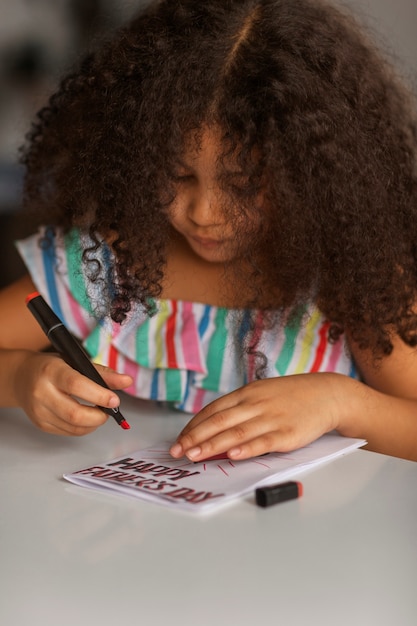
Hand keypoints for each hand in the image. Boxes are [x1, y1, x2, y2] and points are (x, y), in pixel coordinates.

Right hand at [14, 351, 132, 435]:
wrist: (21, 377)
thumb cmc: (52, 367)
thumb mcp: (76, 362)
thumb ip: (103, 373)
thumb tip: (127, 381)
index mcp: (51, 371)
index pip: (76, 385)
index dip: (99, 395)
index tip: (115, 400)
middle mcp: (42, 392)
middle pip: (74, 413)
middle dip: (99, 416)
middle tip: (109, 409)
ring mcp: (39, 411)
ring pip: (73, 427)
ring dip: (94, 423)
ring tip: (100, 412)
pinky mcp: (41, 424)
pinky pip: (68, 432)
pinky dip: (84, 428)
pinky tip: (87, 418)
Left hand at [170, 373, 351, 460]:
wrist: (327, 394)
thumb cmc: (290, 397)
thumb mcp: (262, 395)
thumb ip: (240, 411)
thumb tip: (213, 431)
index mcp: (246, 394)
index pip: (213, 410)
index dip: (194, 426)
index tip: (179, 440)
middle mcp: (255, 404)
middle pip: (219, 421)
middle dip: (195, 437)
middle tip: (177, 451)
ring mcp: (271, 418)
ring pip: (236, 432)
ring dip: (213, 445)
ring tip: (194, 456)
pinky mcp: (287, 433)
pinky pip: (263, 441)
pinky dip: (247, 448)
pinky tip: (233, 455)